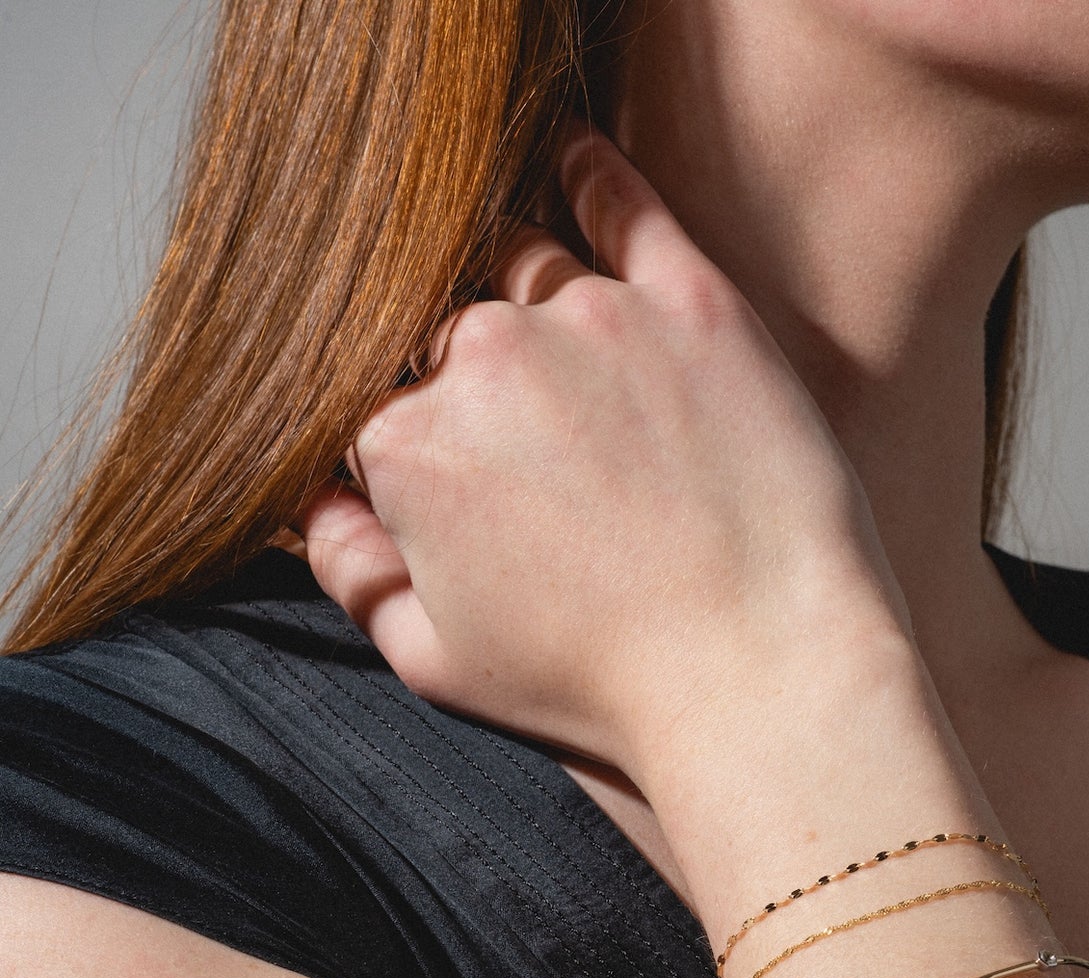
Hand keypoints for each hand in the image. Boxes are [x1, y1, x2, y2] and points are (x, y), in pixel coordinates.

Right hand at [301, 124, 908, 776]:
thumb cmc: (602, 687)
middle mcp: (487, 362)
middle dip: (470, 379)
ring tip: (566, 348)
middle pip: (446, 333)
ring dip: (523, 294)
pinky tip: (571, 162)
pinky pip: (623, 205)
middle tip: (534, 442)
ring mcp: (592, 321)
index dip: (414, 446)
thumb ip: (352, 571)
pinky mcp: (693, 303)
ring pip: (521, 265)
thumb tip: (310, 504)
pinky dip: (590, 175)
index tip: (461, 477)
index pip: (374, 408)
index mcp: (412, 449)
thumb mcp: (437, 659)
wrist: (760, 676)